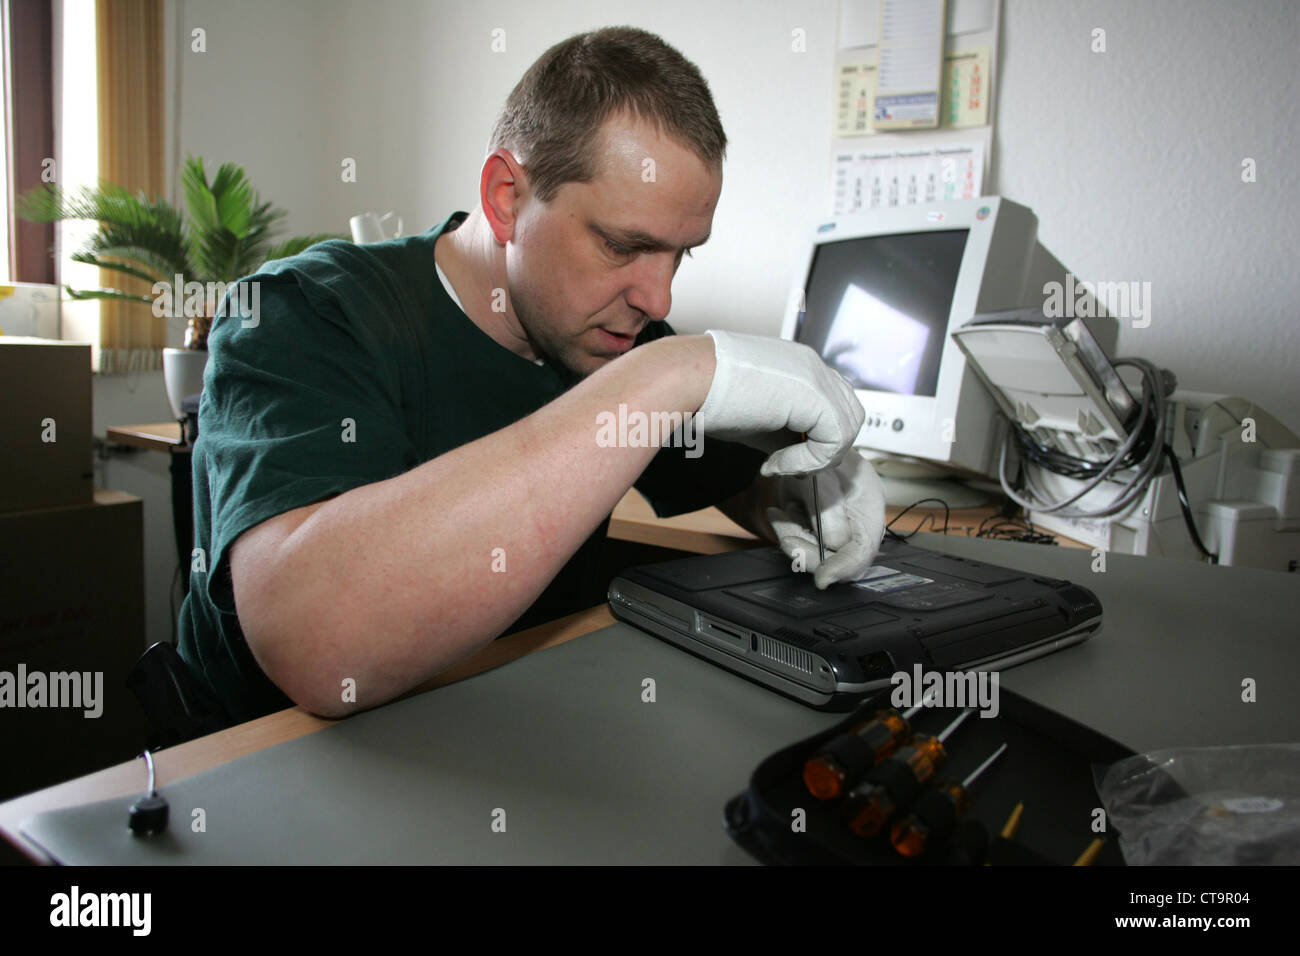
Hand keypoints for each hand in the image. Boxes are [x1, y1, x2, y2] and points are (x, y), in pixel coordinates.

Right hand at [692, 330, 864, 475]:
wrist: (688, 379)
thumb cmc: (708, 395)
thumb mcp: (755, 419)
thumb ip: (783, 434)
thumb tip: (795, 459)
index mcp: (800, 366)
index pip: (834, 405)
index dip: (817, 439)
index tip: (784, 459)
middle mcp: (814, 366)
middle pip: (850, 415)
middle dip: (824, 450)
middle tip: (788, 466)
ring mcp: (817, 377)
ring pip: (848, 429)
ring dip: (816, 457)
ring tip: (780, 464)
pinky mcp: (815, 395)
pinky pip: (834, 440)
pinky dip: (807, 461)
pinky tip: (775, 462)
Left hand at [765, 451, 886, 588]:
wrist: (793, 446)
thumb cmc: (813, 454)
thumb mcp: (819, 479)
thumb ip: (828, 512)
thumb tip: (835, 542)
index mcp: (869, 507)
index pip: (863, 550)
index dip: (844, 567)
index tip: (822, 578)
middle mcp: (856, 523)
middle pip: (839, 559)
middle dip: (809, 554)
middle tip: (788, 538)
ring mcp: (837, 529)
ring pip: (815, 555)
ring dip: (793, 538)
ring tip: (782, 514)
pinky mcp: (817, 532)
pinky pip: (801, 544)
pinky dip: (787, 531)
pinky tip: (779, 512)